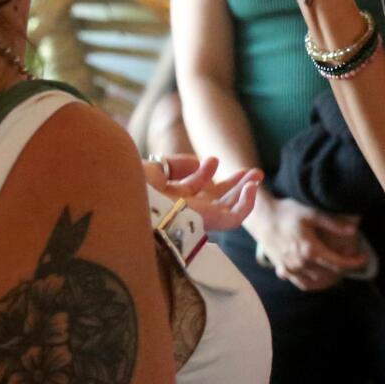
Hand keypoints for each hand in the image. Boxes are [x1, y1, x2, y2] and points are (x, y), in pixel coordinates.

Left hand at [142, 154, 262, 231]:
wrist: (127, 198)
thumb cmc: (132, 186)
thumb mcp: (154, 170)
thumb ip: (176, 165)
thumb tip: (199, 161)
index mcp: (171, 199)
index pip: (195, 189)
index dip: (207, 173)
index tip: (213, 159)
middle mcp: (186, 211)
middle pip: (217, 200)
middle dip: (236, 185)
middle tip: (254, 172)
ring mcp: (198, 218)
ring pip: (229, 209)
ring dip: (246, 193)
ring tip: (257, 175)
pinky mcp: (208, 223)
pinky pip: (234, 219)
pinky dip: (246, 203)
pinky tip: (251, 187)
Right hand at [244, 192, 366, 290]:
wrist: (261, 217)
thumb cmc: (287, 213)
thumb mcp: (311, 214)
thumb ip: (333, 224)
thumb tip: (353, 231)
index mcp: (310, 250)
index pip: (338, 263)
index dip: (354, 263)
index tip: (364, 259)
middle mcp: (301, 263)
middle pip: (329, 275)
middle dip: (344, 271)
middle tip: (353, 264)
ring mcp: (290, 269)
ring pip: (315, 283)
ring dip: (330, 280)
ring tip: (339, 273)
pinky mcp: (282, 270)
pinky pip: (301, 283)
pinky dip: (313, 284)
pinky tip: (319, 278)